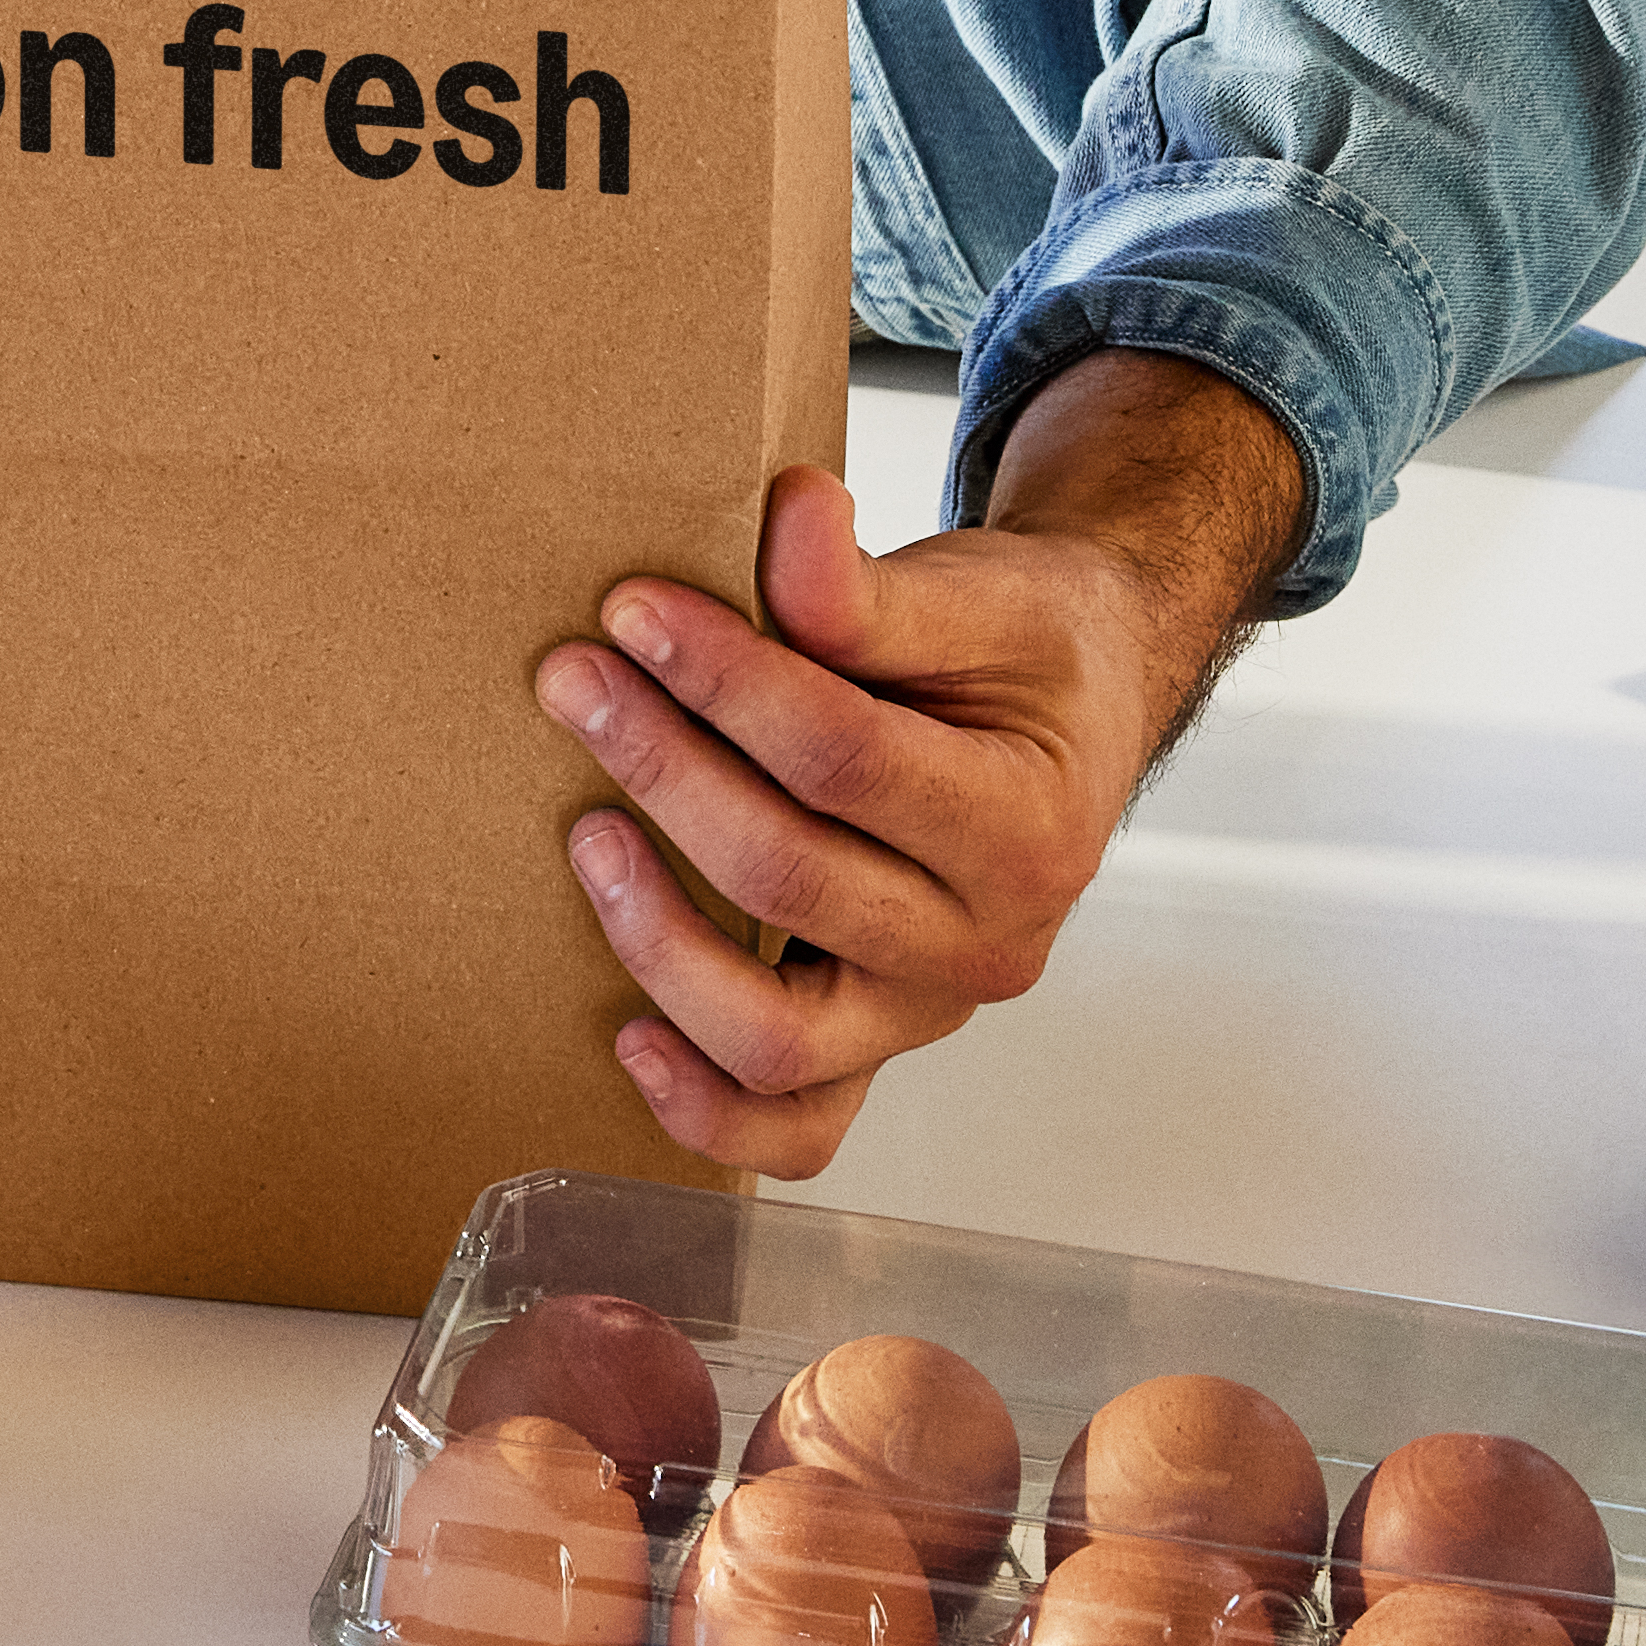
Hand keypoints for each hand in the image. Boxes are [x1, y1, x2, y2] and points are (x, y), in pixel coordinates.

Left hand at [534, 351, 1305, 1175]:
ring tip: (585, 834)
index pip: (843, 757)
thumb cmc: (1020, 654)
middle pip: (790, 881)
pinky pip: (792, 1129)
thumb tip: (790, 515)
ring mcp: (923, 1015)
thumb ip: (866, 587)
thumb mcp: (974, 595)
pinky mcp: (869, 1045)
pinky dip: (702, 1108)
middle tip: (573, 681)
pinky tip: (624, 1032)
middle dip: (664, 770)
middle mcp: (987, 946)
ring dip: (656, 939)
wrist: (1073, 712)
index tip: (629, 609)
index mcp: (1026, 827)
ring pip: (776, 1039)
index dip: (724, 678)